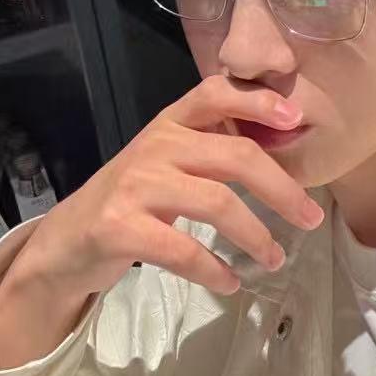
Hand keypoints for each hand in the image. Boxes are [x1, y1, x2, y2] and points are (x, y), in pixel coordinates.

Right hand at [11, 74, 323, 302]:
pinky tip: (230, 283)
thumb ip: (210, 149)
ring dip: (256, 235)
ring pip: (218, 203)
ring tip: (275, 259)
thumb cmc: (130, 202)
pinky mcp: (120, 227)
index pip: (216, 92)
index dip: (259, 100)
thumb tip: (282, 152)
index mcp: (170, 123)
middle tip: (311, 219)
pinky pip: (183, 249)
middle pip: (236, 155)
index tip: (296, 119)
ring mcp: (136, 185)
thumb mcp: (166, 162)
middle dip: (282, 189)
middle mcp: (155, 145)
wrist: (64, 243)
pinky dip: (214, 269)